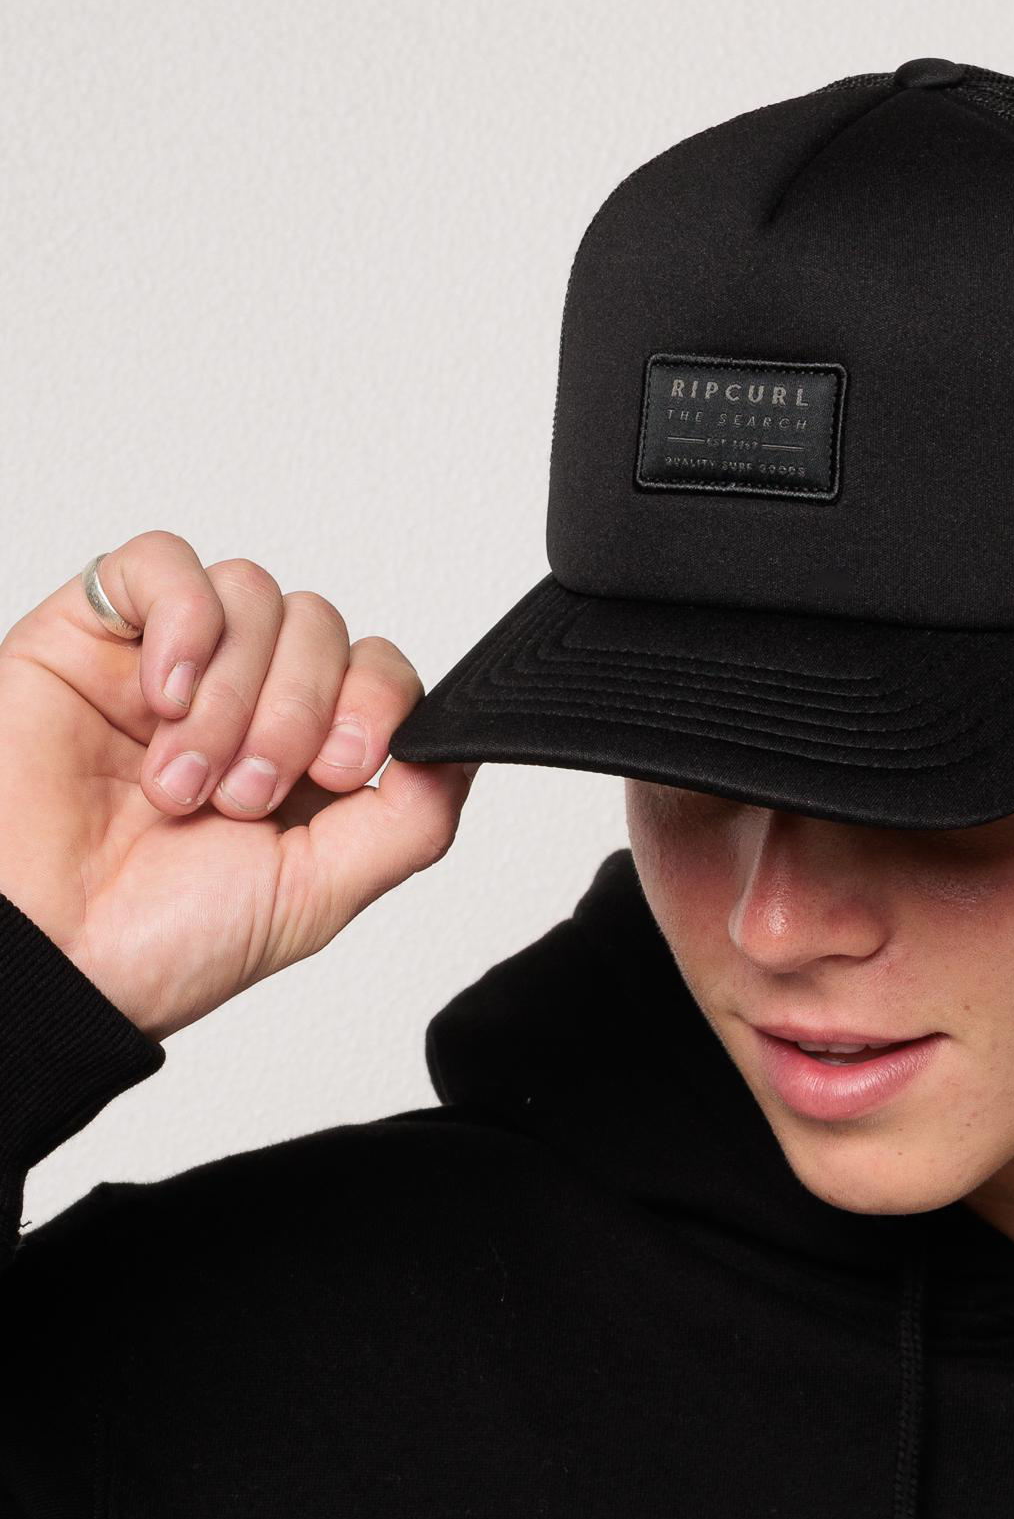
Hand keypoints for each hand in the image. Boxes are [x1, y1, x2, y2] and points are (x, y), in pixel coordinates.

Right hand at [0, 529, 477, 1041]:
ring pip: (253, 595)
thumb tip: (466, 746)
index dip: (377, 704)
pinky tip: (161, 696)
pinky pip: (163, 564)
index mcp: (304, 763)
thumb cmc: (157, 940)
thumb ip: (411, 819)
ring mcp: (169, 663)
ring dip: (231, 694)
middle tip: (241, 797)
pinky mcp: (92, 633)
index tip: (341, 771)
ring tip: (181, 781)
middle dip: (296, 713)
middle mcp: (243, 704)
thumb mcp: (320, 892)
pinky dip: (181, 621)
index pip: (379, 673)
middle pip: (323, 626)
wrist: (43, 954)